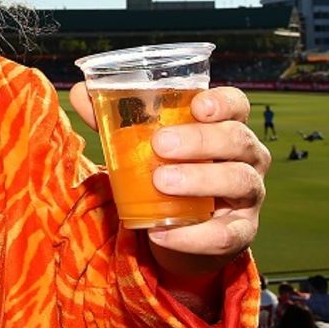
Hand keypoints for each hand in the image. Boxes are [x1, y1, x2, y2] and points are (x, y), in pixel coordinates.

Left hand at [69, 83, 268, 273]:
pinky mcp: (241, 232)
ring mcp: (249, 195)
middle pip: (238, 140)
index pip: (237, 105)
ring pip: (240, 181)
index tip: (197, 106)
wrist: (176, 229)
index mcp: (225, 126)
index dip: (222, 102)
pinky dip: (193, 235)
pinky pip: (226, 234)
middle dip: (201, 140)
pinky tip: (160, 231)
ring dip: (200, 179)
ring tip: (160, 182)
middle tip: (160, 145)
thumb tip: (79, 92)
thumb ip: (114, 119)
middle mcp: (246, 157)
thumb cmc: (165, 171)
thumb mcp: (141, 145)